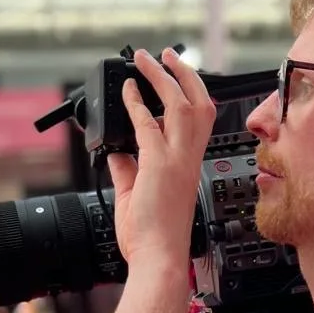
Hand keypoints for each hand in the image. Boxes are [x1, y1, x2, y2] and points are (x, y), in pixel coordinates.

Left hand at [112, 47, 215, 268]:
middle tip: (167, 55)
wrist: (158, 258)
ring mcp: (176, 159)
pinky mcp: (158, 164)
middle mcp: (188, 158)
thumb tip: (115, 148)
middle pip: (198, 104)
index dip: (186, 94)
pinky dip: (136, 102)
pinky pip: (147, 123)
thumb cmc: (153, 236)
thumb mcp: (135, 193)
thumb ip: (127, 167)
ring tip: (146, 59)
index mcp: (188, 165)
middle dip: (184, 74)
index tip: (173, 78)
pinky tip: (126, 89)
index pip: (195, 121)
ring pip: (180, 104)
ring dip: (162, 77)